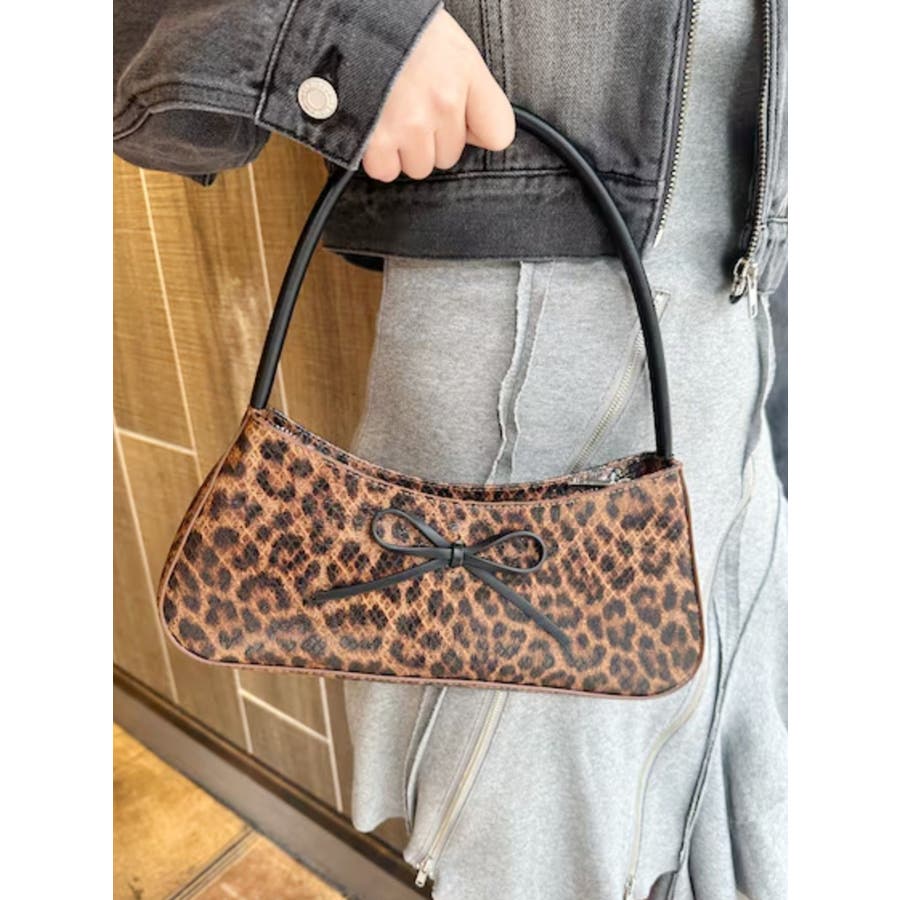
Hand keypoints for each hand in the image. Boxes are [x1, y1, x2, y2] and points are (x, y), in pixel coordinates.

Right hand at [362, 8, 514, 180]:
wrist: (344, 20)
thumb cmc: (397, 29)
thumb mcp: (449, 45)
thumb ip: (471, 89)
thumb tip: (477, 133)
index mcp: (465, 72)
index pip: (499, 133)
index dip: (478, 132)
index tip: (462, 122)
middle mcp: (442, 101)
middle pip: (451, 155)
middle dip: (432, 139)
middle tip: (411, 106)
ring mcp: (410, 122)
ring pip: (420, 166)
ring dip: (404, 149)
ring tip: (391, 115)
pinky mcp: (377, 139)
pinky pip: (386, 171)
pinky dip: (378, 157)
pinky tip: (374, 129)